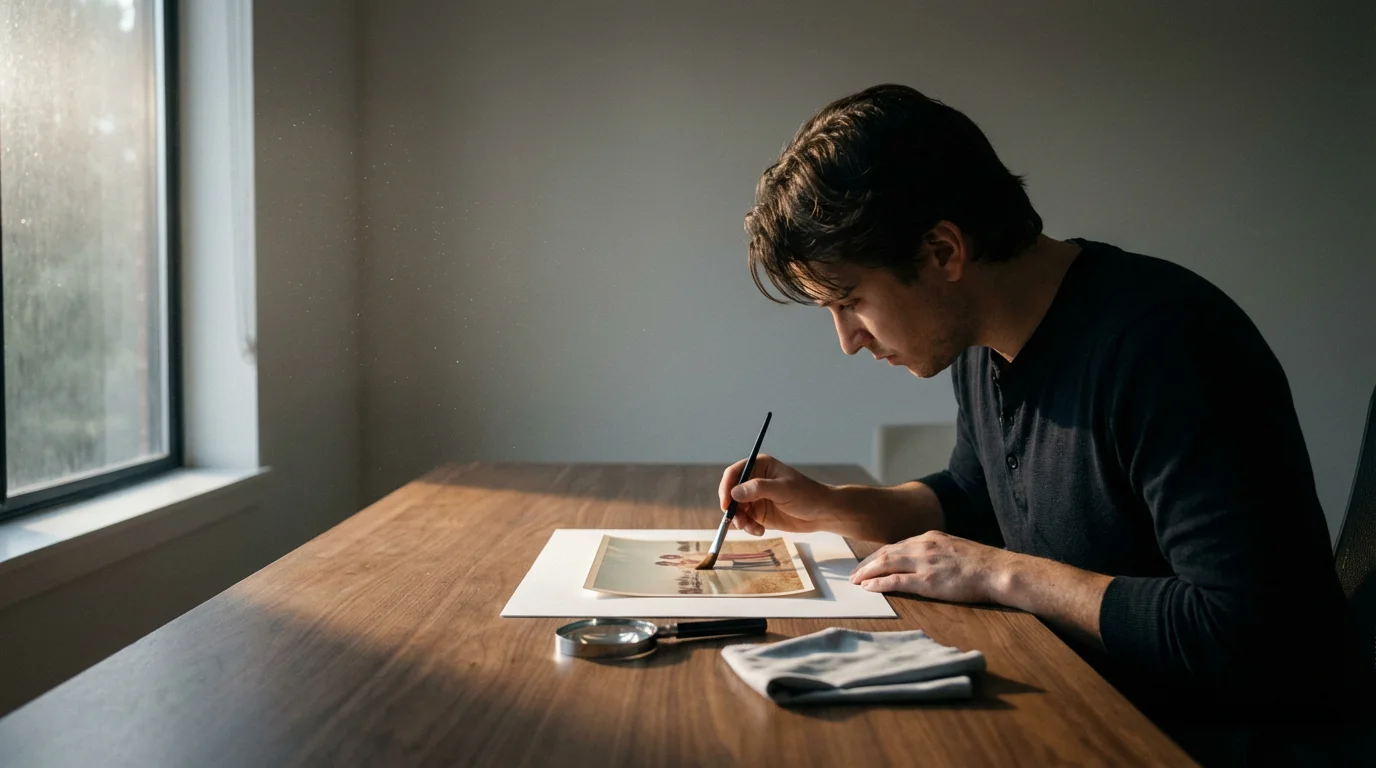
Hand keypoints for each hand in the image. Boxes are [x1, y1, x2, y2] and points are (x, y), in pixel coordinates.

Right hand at [717, 454, 843, 535]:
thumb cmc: (807, 495)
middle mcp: (754, 481)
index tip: (726, 503)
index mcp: (760, 466)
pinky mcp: (759, 514)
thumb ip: (758, 489)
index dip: (726, 487)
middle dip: (732, 508)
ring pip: (736, 509)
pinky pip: (745, 521)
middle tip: (737, 521)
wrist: (822, 514)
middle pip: (731, 492)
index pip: (734, 473)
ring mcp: (756, 498)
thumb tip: (734, 492)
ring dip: (740, 520)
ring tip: (752, 528)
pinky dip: (748, 527)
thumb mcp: (783, 489)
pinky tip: (760, 531)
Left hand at [849, 530, 1013, 604]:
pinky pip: (895, 581)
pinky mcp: (927, 581)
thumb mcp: (955, 548)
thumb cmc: (982, 564)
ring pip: (886, 564)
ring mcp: (924, 562)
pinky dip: (878, 584)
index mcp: (931, 537)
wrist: (998, 571)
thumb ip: (938, 552)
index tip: (869, 562)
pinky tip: (868, 588)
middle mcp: (923, 546)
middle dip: (867, 563)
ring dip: (867, 572)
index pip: (897, 545)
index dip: (880, 555)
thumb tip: (928, 562)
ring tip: (855, 580)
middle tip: (854, 573)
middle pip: (886, 552)